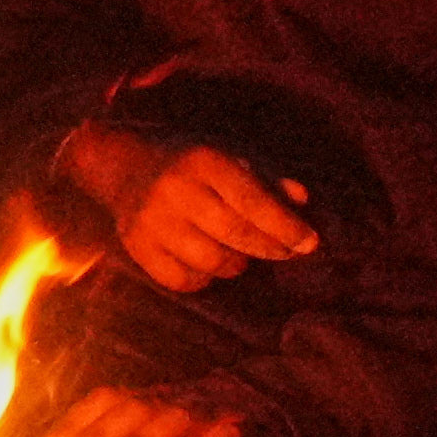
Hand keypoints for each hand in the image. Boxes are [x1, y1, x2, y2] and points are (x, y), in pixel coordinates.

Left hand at [25, 379, 245, 436]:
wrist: (274, 401)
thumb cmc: (203, 424)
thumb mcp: (160, 421)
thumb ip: (125, 432)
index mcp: (151, 398)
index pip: (108, 399)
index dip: (77, 420)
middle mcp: (175, 399)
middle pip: (135, 407)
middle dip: (101, 432)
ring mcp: (210, 411)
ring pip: (175, 418)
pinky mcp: (245, 430)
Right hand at [60, 123, 324, 296]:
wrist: (124, 166)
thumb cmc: (191, 161)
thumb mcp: (230, 155)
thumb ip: (267, 178)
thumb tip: (302, 199)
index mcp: (203, 161)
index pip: (252, 200)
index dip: (285, 226)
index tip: (311, 243)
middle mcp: (175, 190)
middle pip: (236, 235)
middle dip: (271, 248)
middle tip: (289, 252)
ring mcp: (151, 222)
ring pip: (212, 263)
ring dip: (237, 263)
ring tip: (241, 253)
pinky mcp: (136, 248)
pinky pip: (184, 281)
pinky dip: (205, 278)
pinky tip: (209, 262)